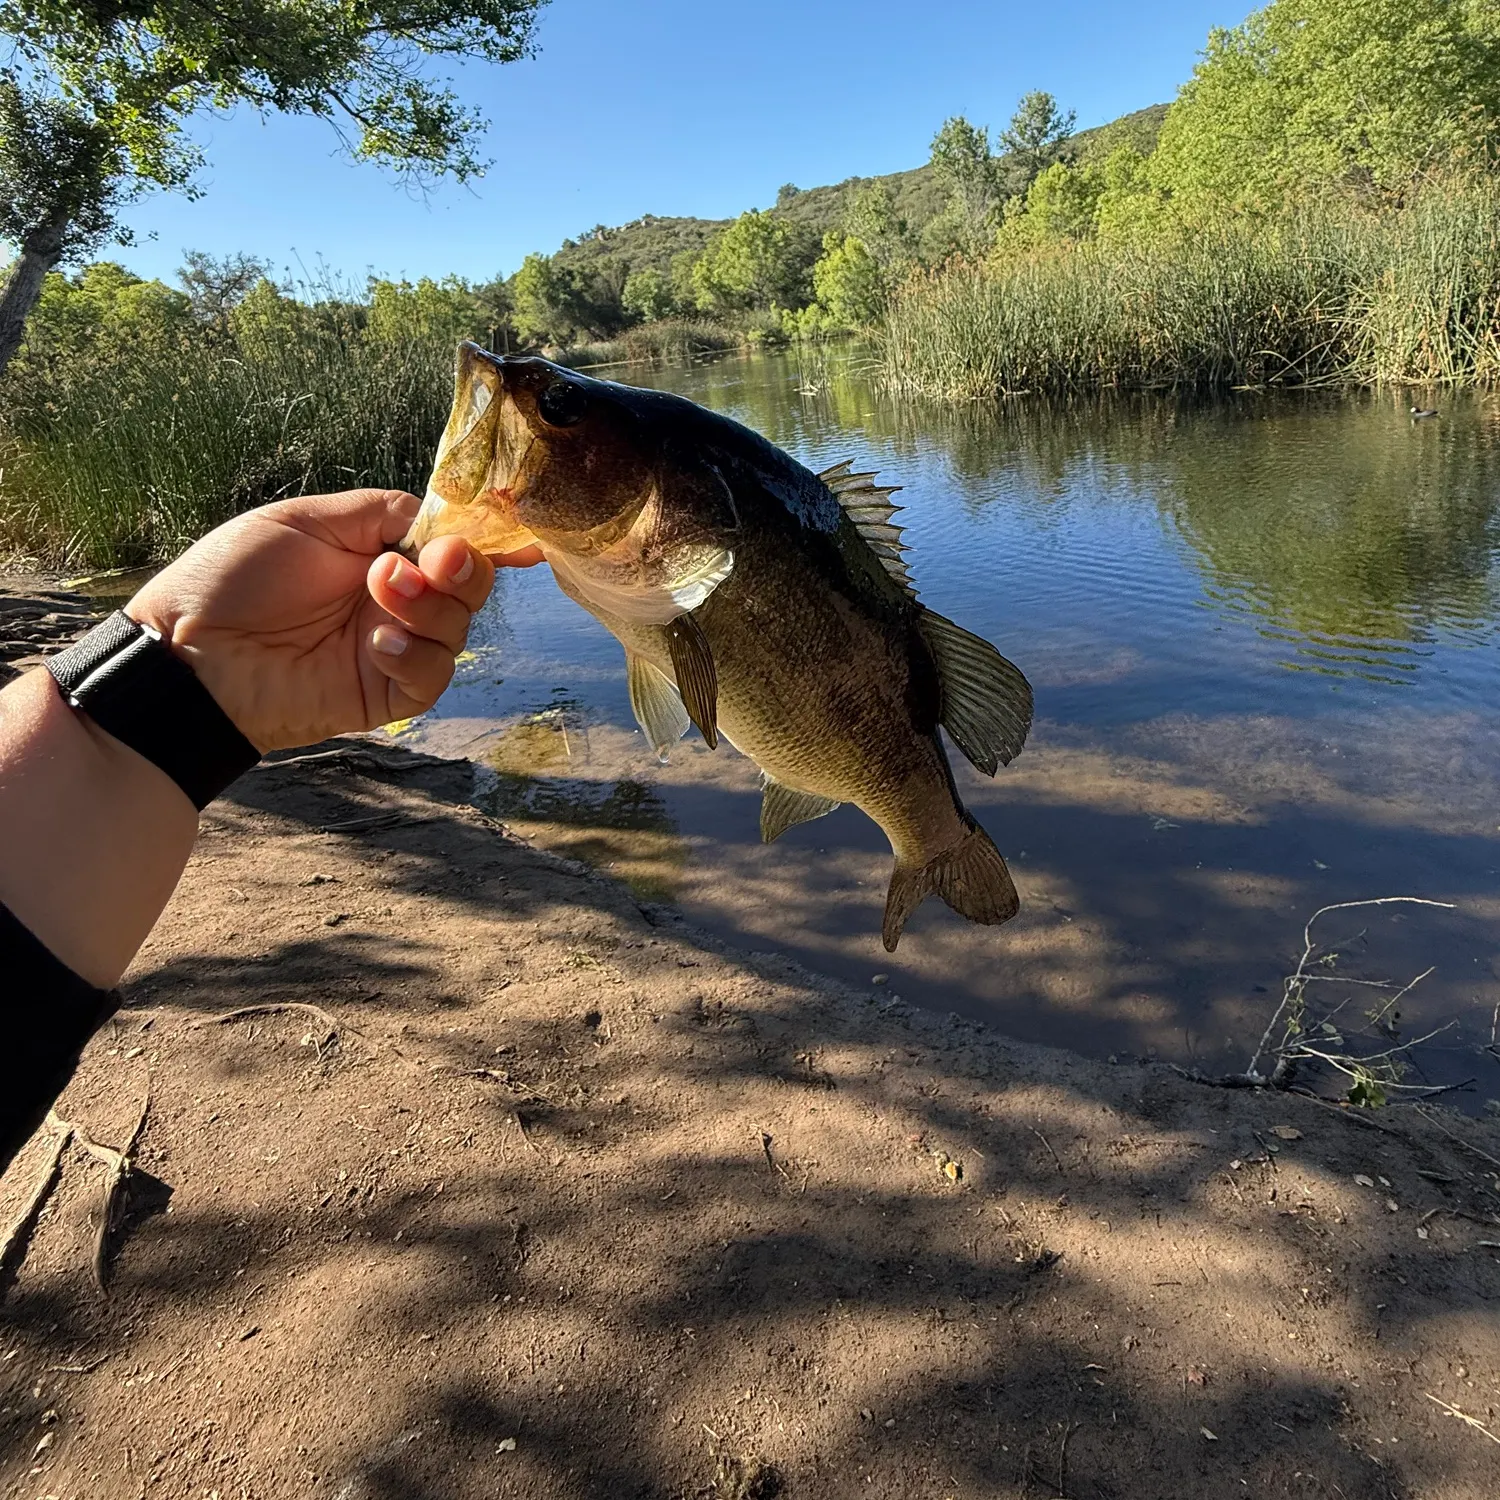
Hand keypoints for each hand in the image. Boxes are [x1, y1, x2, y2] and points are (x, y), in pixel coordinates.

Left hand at [126, 489, 534, 752]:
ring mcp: (391, 652)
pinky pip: (431, 679)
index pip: (450, 548)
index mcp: (379, 557)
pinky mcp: (384, 697)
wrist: (187, 651)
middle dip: (462, 571)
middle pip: (469, 589)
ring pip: (458, 633)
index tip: (516, 533)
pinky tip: (377, 644)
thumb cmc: (231, 579)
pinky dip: (416, 657)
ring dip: (431, 609)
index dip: (484, 541)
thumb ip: (377, 512)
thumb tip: (439, 514)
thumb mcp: (306, 520)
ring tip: (381, 593)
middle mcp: (394, 605)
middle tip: (431, 562)